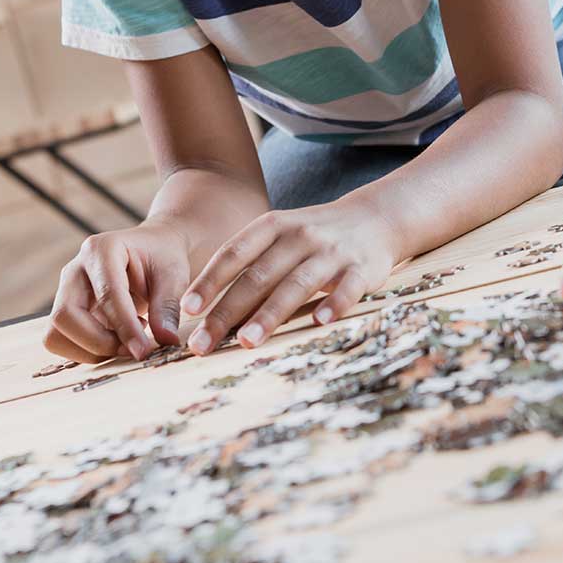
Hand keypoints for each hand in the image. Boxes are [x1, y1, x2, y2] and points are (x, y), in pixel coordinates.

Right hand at [44, 222, 191, 363]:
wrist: (152, 251)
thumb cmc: (162, 258)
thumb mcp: (174, 276)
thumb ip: (167, 307)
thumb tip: (165, 340)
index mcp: (102, 249)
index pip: (107, 294)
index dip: (124, 327)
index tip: (143, 350)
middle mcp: (75, 269)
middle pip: (66, 314)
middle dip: (99, 342)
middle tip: (134, 349)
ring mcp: (65, 290)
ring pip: (56, 332)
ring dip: (89, 350)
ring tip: (125, 342)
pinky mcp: (66, 310)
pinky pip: (61, 340)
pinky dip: (85, 352)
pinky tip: (115, 341)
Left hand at [180, 201, 401, 353]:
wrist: (375, 219)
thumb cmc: (314, 237)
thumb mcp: (281, 237)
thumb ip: (251, 266)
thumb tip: (208, 310)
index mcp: (274, 226)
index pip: (234, 253)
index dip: (210, 281)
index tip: (188, 310)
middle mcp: (300, 236)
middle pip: (259, 275)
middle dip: (228, 311)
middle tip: (203, 343)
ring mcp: (332, 252)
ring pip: (297, 284)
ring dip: (271, 313)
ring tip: (247, 341)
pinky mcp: (362, 269)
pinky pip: (347, 288)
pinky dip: (333, 304)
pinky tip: (319, 322)